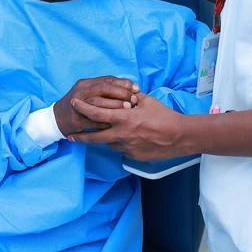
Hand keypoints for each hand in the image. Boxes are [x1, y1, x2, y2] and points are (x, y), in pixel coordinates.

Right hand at [53, 77, 138, 135]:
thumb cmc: (79, 105)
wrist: (56, 119)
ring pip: (98, 103)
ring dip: (114, 105)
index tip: (136, 89)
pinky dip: (105, 121)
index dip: (123, 83)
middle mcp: (81, 91)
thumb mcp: (90, 92)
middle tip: (133, 100)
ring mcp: (77, 105)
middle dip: (120, 93)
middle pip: (103, 88)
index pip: (107, 80)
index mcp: (86, 84)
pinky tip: (116, 123)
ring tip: (127, 109)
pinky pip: (92, 120)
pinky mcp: (76, 120)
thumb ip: (106, 88)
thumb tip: (129, 87)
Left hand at [68, 94, 194, 159]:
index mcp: (123, 118)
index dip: (83, 107)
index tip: (74, 103)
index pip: (96, 113)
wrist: (180, 136)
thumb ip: (132, 98)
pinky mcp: (133, 157)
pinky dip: (121, 144)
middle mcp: (121, 135)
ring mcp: (127, 148)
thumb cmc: (164, 116)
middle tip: (71, 135)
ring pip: (109, 144)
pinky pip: (122, 150)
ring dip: (106, 139)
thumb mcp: (147, 101)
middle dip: (81, 137)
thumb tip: (125, 95)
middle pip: (94, 137)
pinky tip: (129, 140)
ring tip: (108, 134)